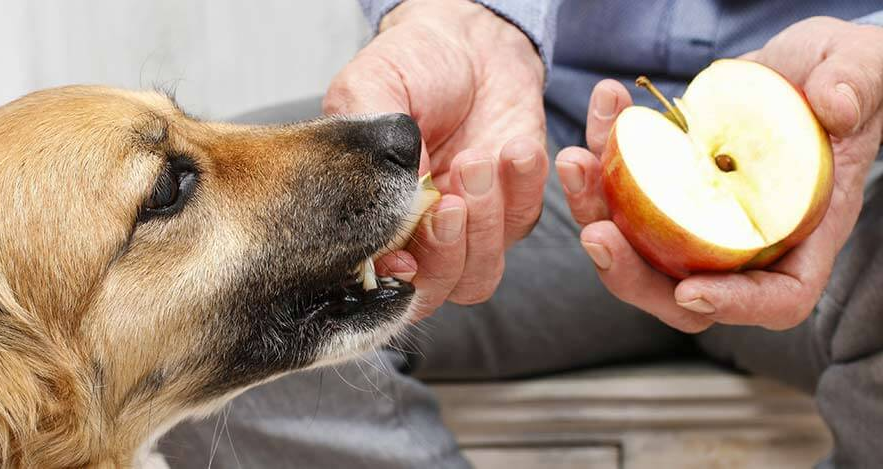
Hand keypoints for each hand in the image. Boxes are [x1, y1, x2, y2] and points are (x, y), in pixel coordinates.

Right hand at [325, 0, 549, 317]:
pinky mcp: (515, 207)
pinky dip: (523, 189)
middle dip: (445, 252)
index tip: (404, 258)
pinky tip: (515, 148)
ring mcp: (469, 228)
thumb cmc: (410, 65)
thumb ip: (367, 151)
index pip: (378, 280)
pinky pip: (524, 222)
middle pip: (434, 291)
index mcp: (373, 219)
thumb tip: (388, 210)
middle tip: (450, 202)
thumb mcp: (367, 92)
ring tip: (478, 159)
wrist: (468, 40)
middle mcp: (419, 235)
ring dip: (484, 224)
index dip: (393, 283)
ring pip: (480, 274)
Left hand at [556, 17, 882, 331]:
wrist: (800, 65)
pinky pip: (621, 188)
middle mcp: (741, 239)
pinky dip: (602, 154)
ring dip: (594, 207)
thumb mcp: (863, 71)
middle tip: (596, 232)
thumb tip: (836, 106)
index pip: (775, 298)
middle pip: (679, 290)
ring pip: (634, 244)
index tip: (690, 292)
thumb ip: (856, 86)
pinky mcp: (663, 186)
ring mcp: (695, 217)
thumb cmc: (845, 77)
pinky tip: (604, 108)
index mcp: (801, 232)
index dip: (733, 306)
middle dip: (630, 271)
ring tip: (577, 162)